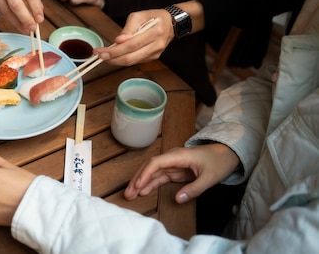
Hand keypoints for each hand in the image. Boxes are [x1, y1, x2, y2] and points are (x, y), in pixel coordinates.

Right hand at [0, 0, 43, 33]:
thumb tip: (38, 9)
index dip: (35, 7)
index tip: (40, 18)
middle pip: (14, 3)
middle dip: (25, 18)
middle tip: (32, 28)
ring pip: (4, 8)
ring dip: (15, 21)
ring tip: (24, 28)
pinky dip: (7, 16)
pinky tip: (14, 20)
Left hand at [96, 9, 173, 65]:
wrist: (170, 23)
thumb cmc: (152, 17)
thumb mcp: (138, 15)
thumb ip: (128, 28)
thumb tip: (118, 40)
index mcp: (154, 32)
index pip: (131, 45)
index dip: (114, 50)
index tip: (100, 51)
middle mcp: (156, 45)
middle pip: (131, 57)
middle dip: (112, 58)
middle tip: (99, 56)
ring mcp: (156, 53)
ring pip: (132, 62)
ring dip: (116, 60)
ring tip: (105, 56)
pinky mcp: (154, 57)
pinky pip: (136, 61)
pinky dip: (124, 59)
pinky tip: (116, 55)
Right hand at [124, 144, 239, 203]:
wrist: (227, 154)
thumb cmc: (219, 162)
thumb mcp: (210, 178)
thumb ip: (194, 189)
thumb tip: (177, 199)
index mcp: (178, 156)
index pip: (156, 163)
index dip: (145, 174)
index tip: (138, 185)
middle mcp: (172, 159)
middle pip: (150, 167)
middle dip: (138, 180)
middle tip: (128, 193)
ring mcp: (172, 165)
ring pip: (152, 173)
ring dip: (141, 183)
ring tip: (130, 195)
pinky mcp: (175, 171)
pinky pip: (159, 177)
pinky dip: (150, 184)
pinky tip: (143, 192)